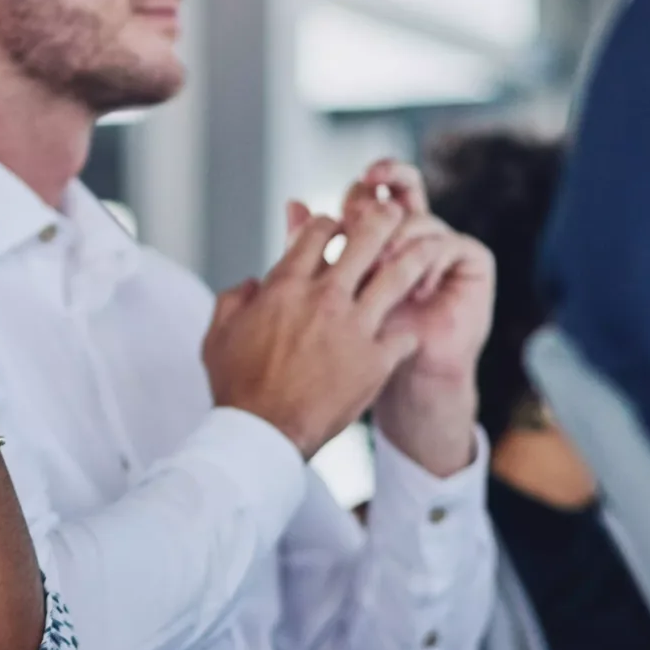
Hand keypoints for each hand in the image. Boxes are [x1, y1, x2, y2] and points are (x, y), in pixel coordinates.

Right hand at [202, 198, 443, 456]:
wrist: (261, 434)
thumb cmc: (237, 387)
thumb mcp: (218, 335)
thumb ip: (233, 299)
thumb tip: (250, 283)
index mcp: (286, 286)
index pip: (318, 232)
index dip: (333, 222)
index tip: (340, 227)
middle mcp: (325, 297)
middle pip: (366, 238)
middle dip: (383, 219)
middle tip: (395, 215)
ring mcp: (355, 327)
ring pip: (398, 277)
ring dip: (417, 257)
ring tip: (432, 246)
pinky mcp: (376, 361)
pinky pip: (406, 337)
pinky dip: (409, 334)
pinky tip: (412, 333)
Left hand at [319, 163, 491, 475]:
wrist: (403, 386)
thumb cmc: (357, 347)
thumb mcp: (325, 294)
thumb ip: (307, 249)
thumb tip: (292, 203)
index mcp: (377, 236)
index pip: (371, 194)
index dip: (363, 185)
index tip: (355, 184)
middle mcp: (413, 235)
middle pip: (405, 185)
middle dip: (392, 175)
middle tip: (374, 182)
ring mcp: (443, 247)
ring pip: (424, 219)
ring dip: (402, 237)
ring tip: (384, 266)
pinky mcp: (472, 264)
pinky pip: (456, 246)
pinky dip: (435, 260)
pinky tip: (419, 287)